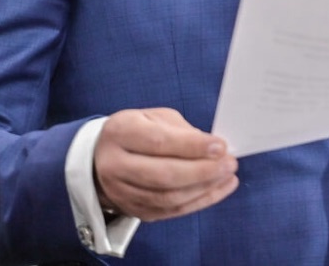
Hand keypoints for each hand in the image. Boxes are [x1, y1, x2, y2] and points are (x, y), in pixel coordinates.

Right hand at [92, 108, 237, 221]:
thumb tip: (212, 148)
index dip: (192, 146)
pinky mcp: (133, 211)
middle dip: (202, 171)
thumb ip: (180, 130)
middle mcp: (115, 164)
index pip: (158, 142)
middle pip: (163, 175)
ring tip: (227, 176)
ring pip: (168, 198)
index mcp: (120, 132)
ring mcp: (122, 192)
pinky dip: (198, 202)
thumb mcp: (153, 118)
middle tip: (229, 163)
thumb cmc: (135, 132)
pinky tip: (217, 190)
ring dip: (204, 188)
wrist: (99, 159)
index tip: (220, 146)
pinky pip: (170, 212)